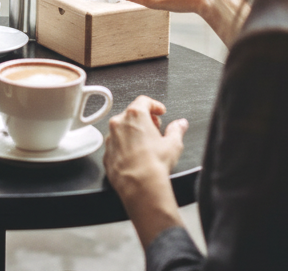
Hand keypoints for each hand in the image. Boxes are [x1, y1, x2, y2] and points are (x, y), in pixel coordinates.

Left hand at [103, 95, 187, 245]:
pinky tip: (135, 156)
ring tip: (146, 145)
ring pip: (122, 129)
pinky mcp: (106, 153)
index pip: (144, 101)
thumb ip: (177, 129)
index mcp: (135, 115)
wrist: (140, 186)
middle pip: (131, 114)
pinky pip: (116, 145)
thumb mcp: (173, 144)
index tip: (160, 111)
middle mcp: (119, 123)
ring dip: (132, 133)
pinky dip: (124, 147)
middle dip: (144, 119)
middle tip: (155, 129)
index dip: (154, 105)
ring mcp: (110, 138)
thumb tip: (180, 124)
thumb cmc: (155, 164)